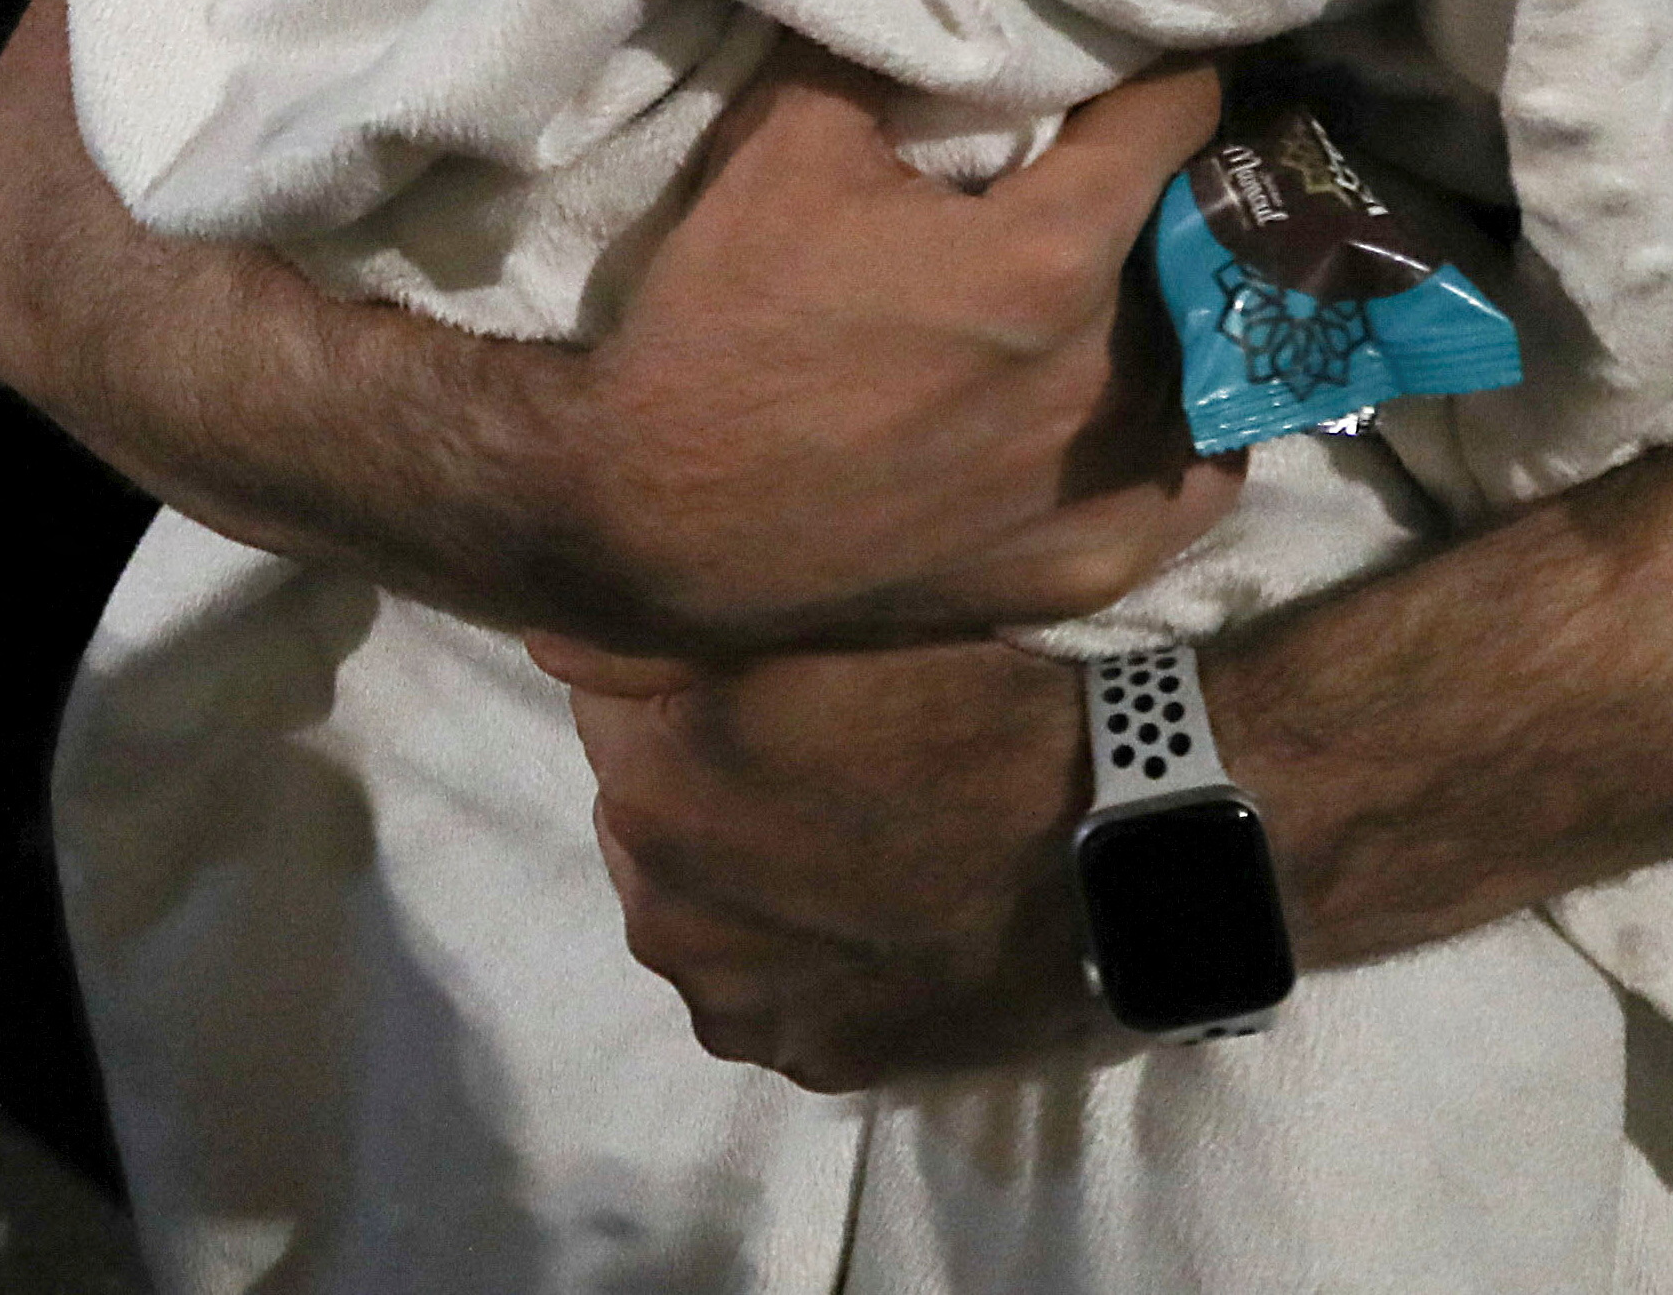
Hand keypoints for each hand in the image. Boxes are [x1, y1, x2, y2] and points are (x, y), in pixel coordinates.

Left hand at [530, 634, 1102, 1087]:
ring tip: (852, 834)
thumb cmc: (988, 700)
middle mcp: (660, 898)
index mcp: (657, 770)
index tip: (761, 675)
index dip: (681, 680)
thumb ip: (672, 622)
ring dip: (738, 871)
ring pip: (695, 906)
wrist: (1124, 843)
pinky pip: (763, 985)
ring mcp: (729, 993)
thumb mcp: (834, 616)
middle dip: (697, 780)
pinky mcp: (801, 1056)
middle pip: (643, 811)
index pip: (604, 699)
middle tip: (820, 753)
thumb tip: (547, 627)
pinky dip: (796, 951)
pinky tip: (872, 912)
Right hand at [558, 52, 1241, 652]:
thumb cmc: (720, 321)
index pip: (1177, 118)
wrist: (652, 517)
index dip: (1168, 66)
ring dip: (1185, 313)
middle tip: (1142, 162)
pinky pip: (1188, 490)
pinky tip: (1154, 398)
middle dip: (1174, 193)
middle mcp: (1103, 379)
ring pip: (1206, 368)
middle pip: (1197, 247)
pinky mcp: (1081, 570)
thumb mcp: (786, 143)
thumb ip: (892, 50)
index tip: (1158, 47)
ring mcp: (1099, 490)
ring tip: (1146, 274)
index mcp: (1049, 258)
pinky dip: (1184, 436)